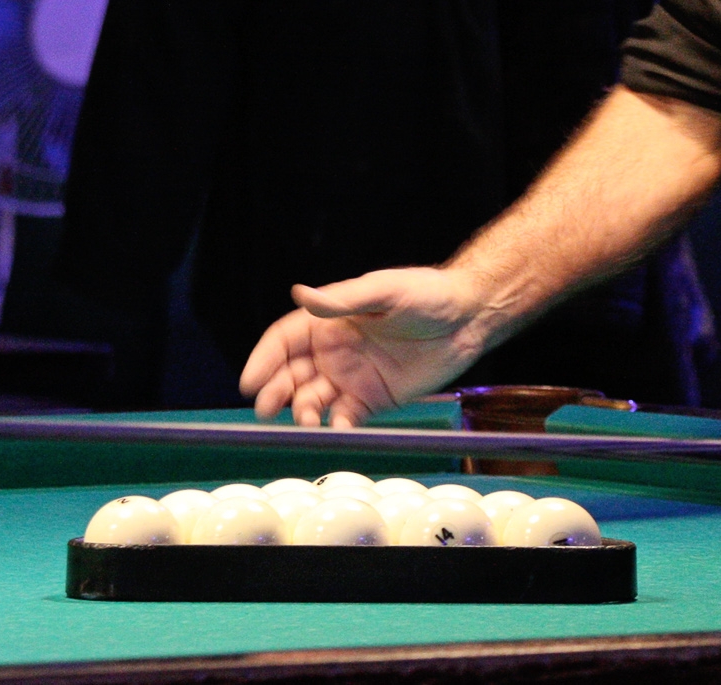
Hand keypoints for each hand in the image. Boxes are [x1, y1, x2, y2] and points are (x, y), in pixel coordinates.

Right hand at [238, 268, 489, 428]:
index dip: (263, 360)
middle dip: (275, 392)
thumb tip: (299, 293)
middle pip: (290, 375)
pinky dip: (336, 427)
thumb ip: (342, 300)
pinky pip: (345, 418)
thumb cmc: (427, 294)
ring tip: (306, 419)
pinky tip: (337, 429)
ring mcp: (351, 377)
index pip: (284, 342)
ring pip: (312, 400)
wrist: (470, 317)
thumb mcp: (384, 291)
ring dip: (302, 412)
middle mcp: (334, 351)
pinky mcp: (372, 399)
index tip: (250, 381)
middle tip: (268, 408)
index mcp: (330, 321)